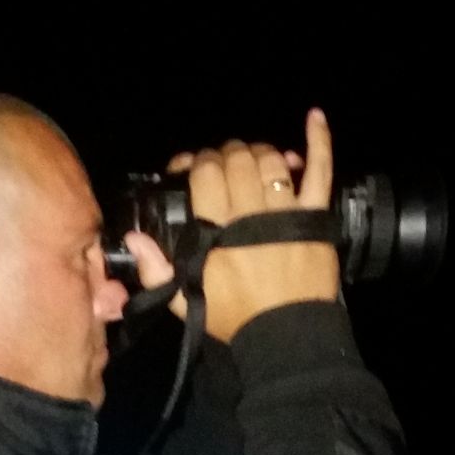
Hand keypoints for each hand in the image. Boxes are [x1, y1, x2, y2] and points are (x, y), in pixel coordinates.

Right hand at [124, 109, 338, 342]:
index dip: (197, 161)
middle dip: (225, 154)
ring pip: (270, 161)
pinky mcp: (315, 217)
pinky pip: (320, 170)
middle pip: (236, 160)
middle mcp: (249, 215)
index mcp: (216, 232)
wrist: (285, 337)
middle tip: (222, 165)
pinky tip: (314, 117)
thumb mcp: (184, 301)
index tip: (193, 167)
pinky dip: (318, 140)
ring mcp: (285, 213)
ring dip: (258, 151)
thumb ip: (156, 269)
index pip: (205, 173)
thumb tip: (134, 238)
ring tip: (252, 160)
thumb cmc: (234, 319)